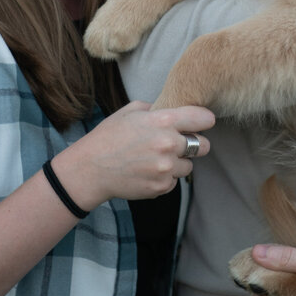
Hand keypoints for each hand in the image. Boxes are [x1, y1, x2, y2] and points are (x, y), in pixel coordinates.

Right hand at [53, 101, 214, 210]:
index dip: (204, 120)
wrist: (90, 169)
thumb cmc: (108, 137)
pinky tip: (148, 171)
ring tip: (156, 159)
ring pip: (189, 166)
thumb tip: (173, 110)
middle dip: (195, 144)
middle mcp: (169, 144)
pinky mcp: (161, 186)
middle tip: (180, 144)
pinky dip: (165, 177)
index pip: (203, 119)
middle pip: (204, 146)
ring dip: (178, 163)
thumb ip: (156, 108)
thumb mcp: (130, 111)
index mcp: (163, 121)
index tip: (203, 123)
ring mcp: (166, 168)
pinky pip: (174, 181)